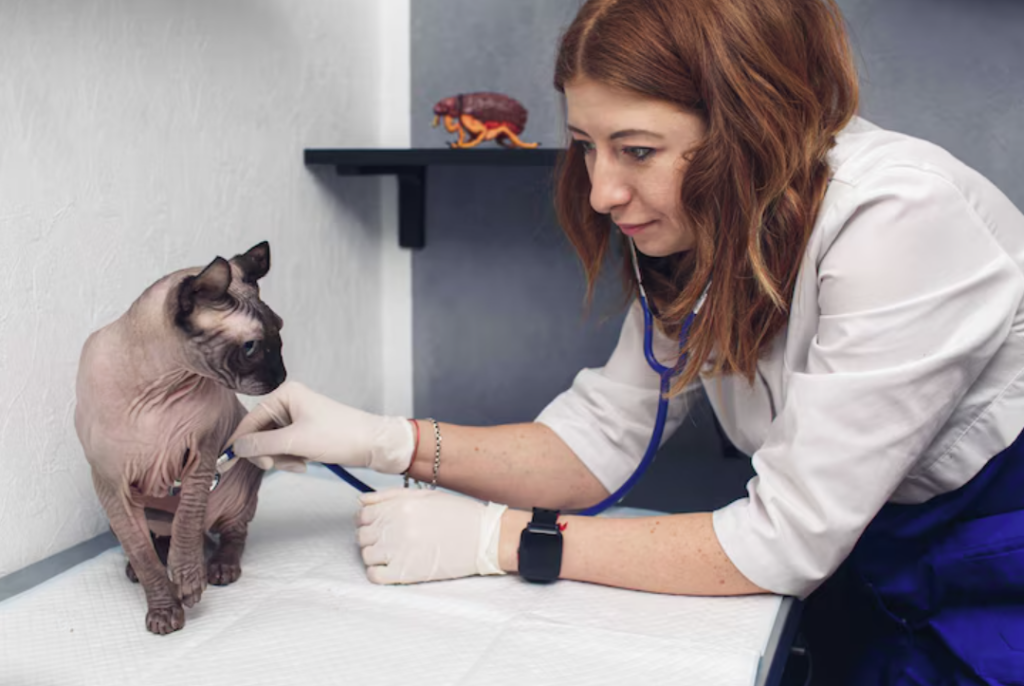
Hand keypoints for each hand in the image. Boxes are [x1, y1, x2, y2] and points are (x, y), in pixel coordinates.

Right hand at [226, 381, 414, 473]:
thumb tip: (237, 448)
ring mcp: (298, 417)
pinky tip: (305, 463)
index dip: (239, 443)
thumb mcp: (296, 442)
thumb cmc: (341, 435)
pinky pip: (285, 448)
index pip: (250, 420)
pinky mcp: (305, 432)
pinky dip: (291, 459)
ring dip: (281, 459)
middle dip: (267, 453)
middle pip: (259, 433)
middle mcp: (289, 402)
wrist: (374, 445)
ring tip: (300, 463)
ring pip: (272, 444)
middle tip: (275, 465)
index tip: (225, 462)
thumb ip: (262, 444)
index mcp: (285, 394)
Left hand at [356, 488, 507, 583]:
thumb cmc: (458, 514)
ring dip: (376, 555)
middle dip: (372, 537)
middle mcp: (395, 526)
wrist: (484, 538)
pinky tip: (393, 568)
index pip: (362, 514)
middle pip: (362, 535)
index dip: (369, 520)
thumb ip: (389, 496)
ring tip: (395, 554)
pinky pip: (374, 575)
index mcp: (399, 506)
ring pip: (366, 555)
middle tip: (391, 539)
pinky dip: (378, 573)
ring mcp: (399, 550)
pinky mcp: (406, 573)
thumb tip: (361, 500)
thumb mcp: (424, 495)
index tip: (380, 524)